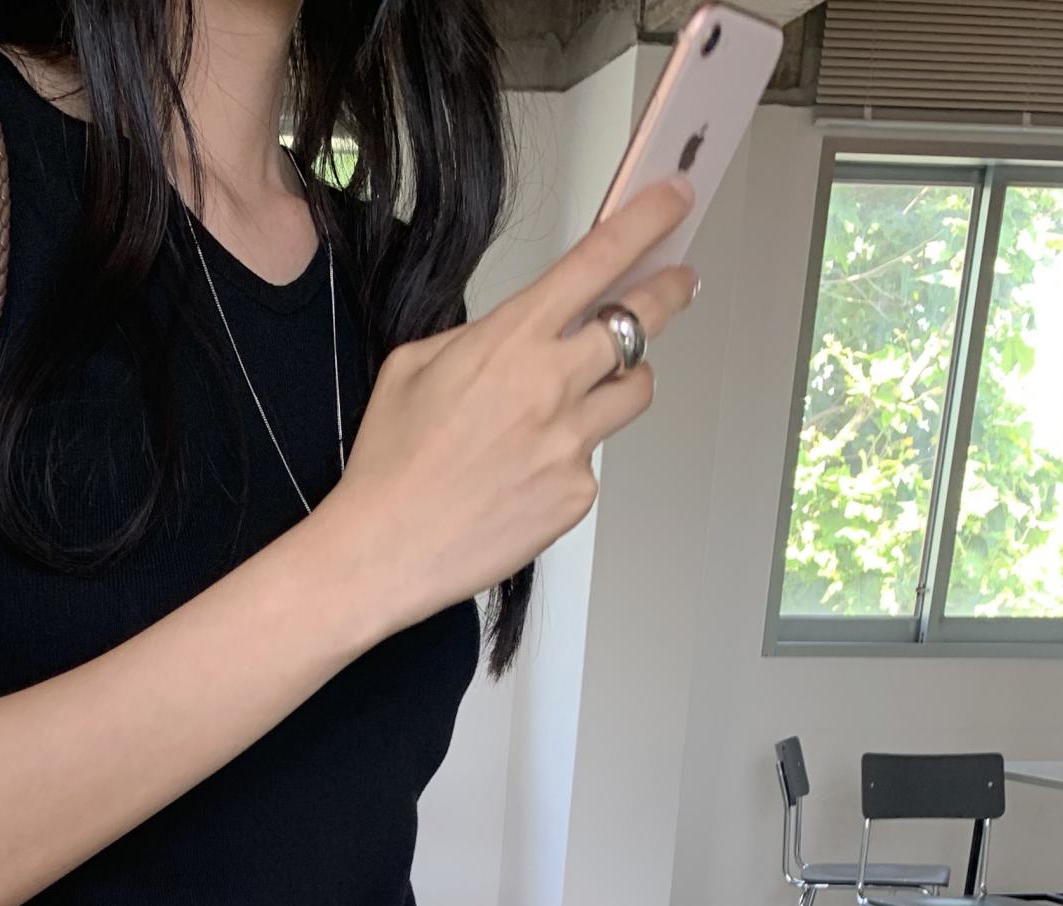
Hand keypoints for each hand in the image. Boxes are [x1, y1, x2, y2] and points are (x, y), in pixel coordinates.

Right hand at [317, 179, 699, 641]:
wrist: (383, 550)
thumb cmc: (390, 464)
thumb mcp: (413, 366)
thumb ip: (477, 337)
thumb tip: (513, 335)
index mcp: (511, 339)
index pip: (599, 260)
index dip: (647, 222)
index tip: (673, 199)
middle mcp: (552, 383)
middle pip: (642, 320)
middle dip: (669, 291)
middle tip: (679, 283)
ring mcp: (571, 442)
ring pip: (635, 391)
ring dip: (623, 381)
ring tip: (588, 395)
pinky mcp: (576, 493)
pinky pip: (593, 461)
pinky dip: (570, 459)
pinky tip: (526, 475)